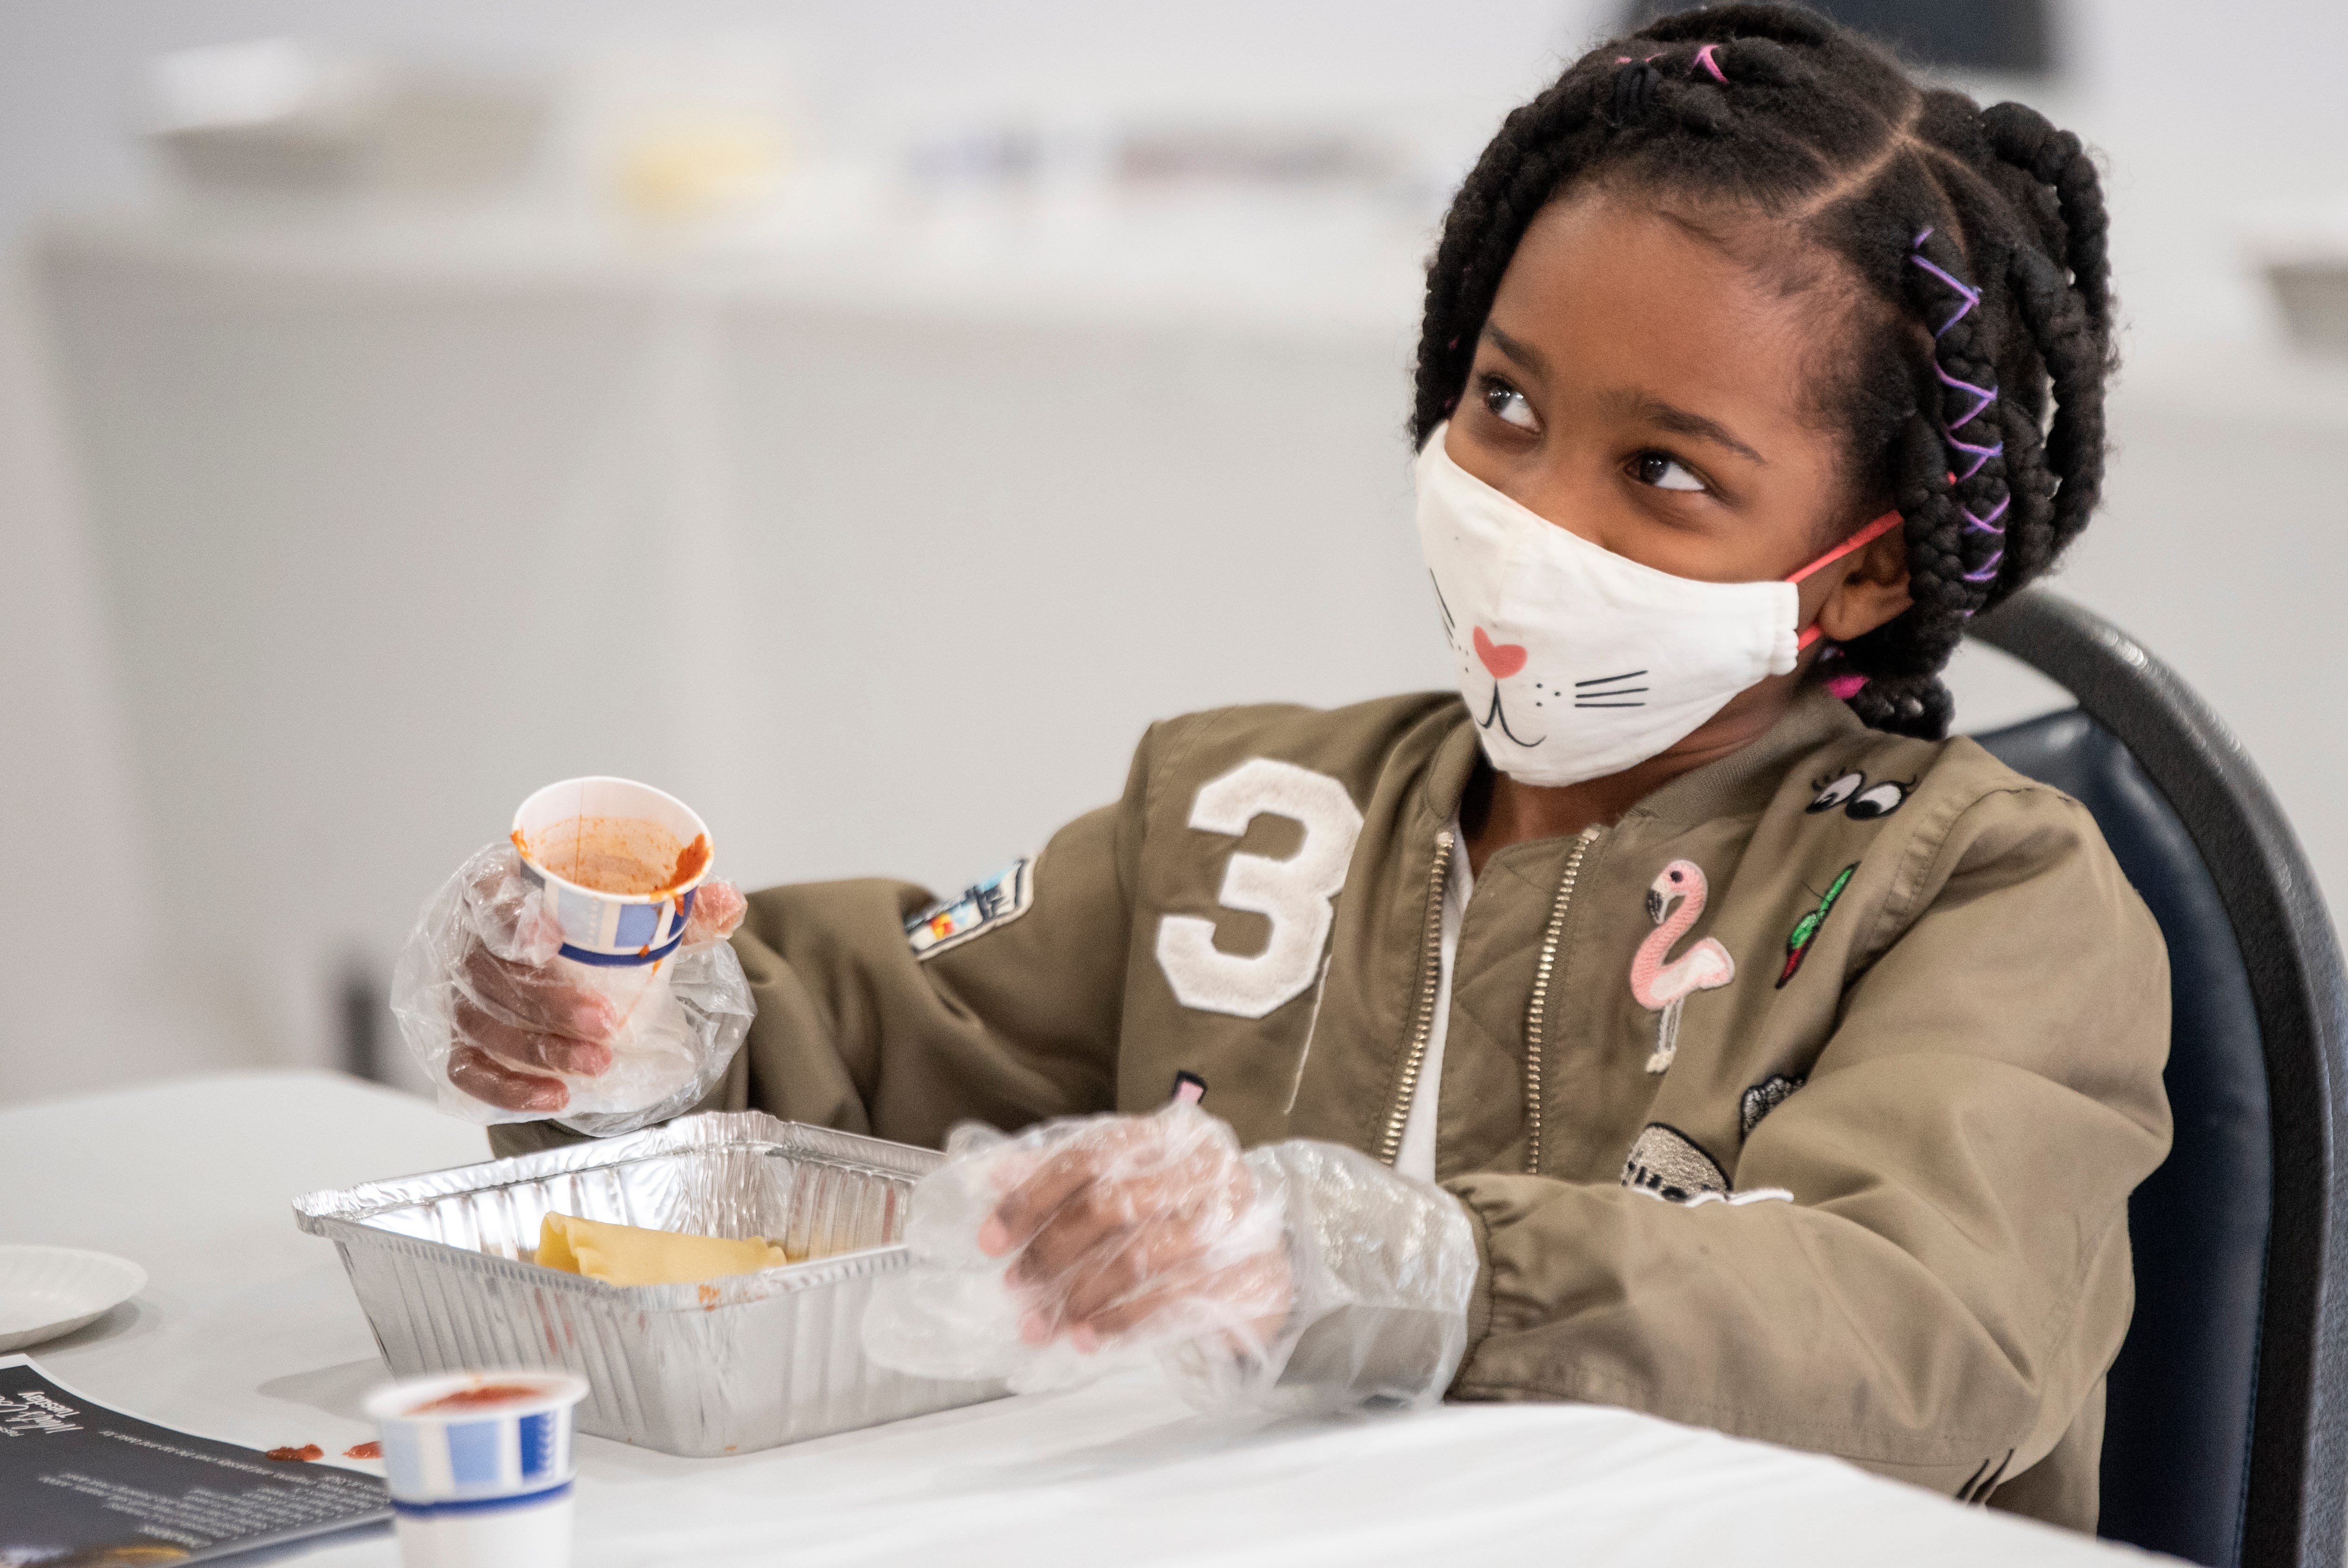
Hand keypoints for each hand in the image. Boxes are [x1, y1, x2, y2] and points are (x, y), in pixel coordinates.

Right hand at [441, 850, 747, 1112]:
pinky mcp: (461, 1039)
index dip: (511, 918)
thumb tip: (730, 902)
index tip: (550, 940)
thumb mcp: (635, 908)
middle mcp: (471, 936)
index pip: (489, 896)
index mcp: (504, 885)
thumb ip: (681, 906)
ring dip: (537, 1048)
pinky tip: (552, 1096)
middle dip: (546, 1002)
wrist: (570, 961)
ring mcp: (461, 992)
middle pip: (489, 969)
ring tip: (596, 1063)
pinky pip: (467, 1068)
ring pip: (480, 1021)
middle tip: (603, 1023)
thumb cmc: (592, 924)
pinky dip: (507, 1087)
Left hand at [976, 1105, 1291, 1355]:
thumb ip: (1067, 1174)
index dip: (1034, 1195)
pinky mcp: (1251, 1272)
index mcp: (1171, 1134)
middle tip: (1014, 1287)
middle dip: (1051, 1251)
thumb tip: (995, 1175)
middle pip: (1112, 1205)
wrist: (1260, 1253)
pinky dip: (1122, 1323)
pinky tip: (1087, 1338)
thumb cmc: (1181, 1212)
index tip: (990, 1238)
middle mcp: (1207, 1167)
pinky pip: (1174, 1301)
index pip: (1090, 1154)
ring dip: (1080, 1295)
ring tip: (1041, 1325)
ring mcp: (1237, 1219)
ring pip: (1140, 1256)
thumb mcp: (1128, 1182)